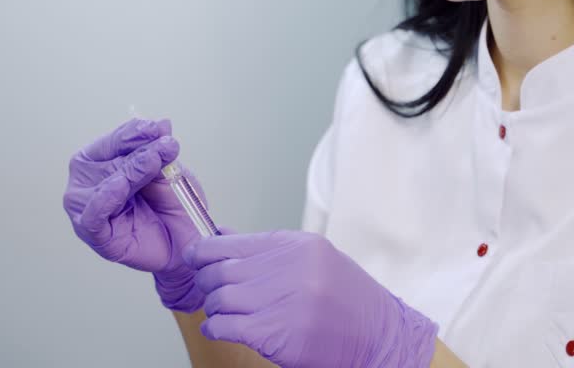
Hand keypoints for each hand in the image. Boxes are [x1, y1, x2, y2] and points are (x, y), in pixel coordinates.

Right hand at [62, 117, 209, 311]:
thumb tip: (161, 124)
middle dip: (139, 151)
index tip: (159, 128)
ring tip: (154, 162)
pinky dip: (105, 198)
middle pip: (107, 160)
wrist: (187, 240)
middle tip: (166, 146)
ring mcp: (87, 208)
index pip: (113, 141)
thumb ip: (159, 151)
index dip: (135, 133)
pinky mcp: (93, 233)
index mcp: (102, 162)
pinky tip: (121, 187)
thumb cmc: (172, 205)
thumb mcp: (169, 171)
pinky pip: (93, 215)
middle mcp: (88, 182)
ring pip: (102, 183)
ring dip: (129, 170)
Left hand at [183, 230, 437, 367]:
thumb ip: (267, 250)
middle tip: (209, 288)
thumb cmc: (347, 300)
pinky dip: (214, 327)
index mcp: (297, 246)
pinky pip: (225, 325)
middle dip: (207, 280)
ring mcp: (283, 302)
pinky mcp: (276, 334)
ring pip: (219, 297)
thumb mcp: (313, 260)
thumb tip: (220, 237)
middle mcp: (289, 269)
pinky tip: (218, 329)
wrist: (378, 336)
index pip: (232, 241)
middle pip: (222, 269)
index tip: (195, 256)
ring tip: (220, 311)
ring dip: (212, 306)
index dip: (204, 250)